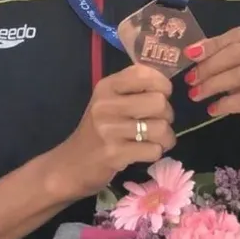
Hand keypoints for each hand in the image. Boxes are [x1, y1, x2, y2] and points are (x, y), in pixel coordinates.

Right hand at [53, 64, 175, 199]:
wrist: (72, 164)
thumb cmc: (97, 130)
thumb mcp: (108, 101)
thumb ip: (133, 88)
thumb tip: (166, 85)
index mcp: (106, 87)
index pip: (144, 74)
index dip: (162, 84)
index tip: (161, 95)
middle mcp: (106, 105)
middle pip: (159, 102)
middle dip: (167, 115)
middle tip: (157, 122)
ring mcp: (109, 130)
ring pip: (161, 128)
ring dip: (165, 137)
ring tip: (155, 140)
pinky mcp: (115, 154)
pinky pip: (154, 150)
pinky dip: (155, 152)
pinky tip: (144, 152)